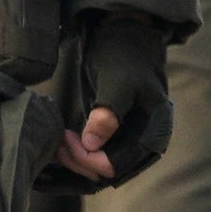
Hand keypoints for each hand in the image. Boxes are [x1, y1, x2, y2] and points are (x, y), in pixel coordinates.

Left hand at [45, 11, 174, 191]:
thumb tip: (92, 145)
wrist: (126, 38)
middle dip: (79, 162)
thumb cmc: (125, 56)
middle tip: (56, 142)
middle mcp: (146, 143)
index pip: (119, 164)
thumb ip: (108, 112)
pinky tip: (59, 154)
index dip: (90, 159)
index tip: (67, 140)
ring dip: (76, 163)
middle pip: (109, 173)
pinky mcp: (118, 139)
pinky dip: (77, 160)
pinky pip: (97, 159)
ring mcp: (132, 142)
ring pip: (101, 171)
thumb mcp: (116, 81)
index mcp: (155, 130)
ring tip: (55, 146)